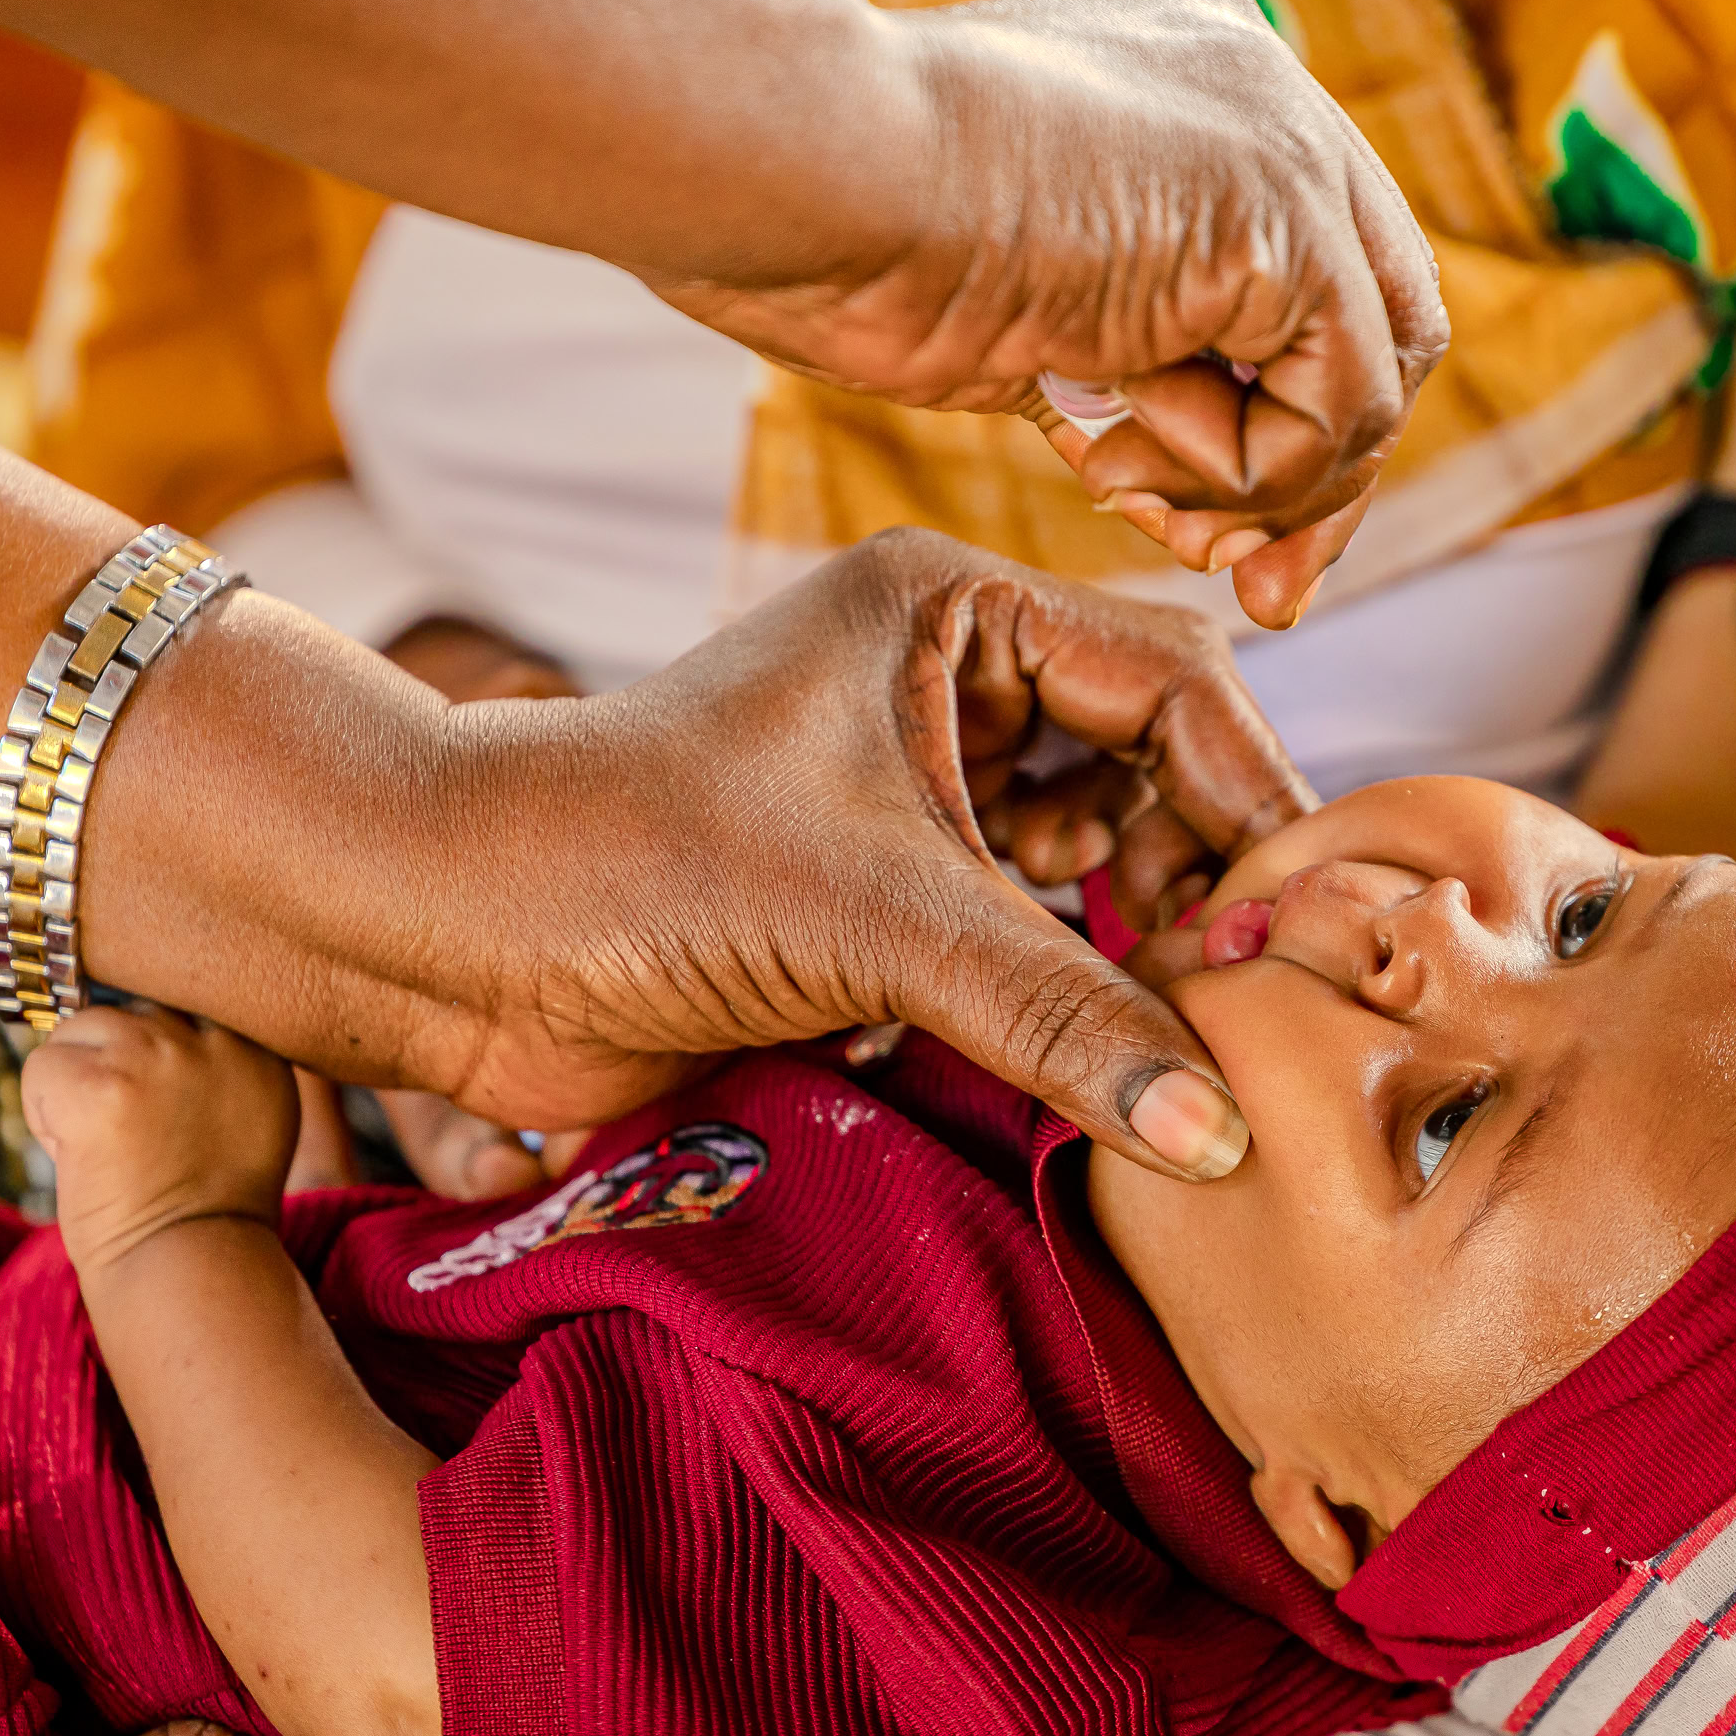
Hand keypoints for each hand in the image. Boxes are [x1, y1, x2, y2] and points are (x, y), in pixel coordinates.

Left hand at [21, 1008, 300, 1276]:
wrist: (188, 1276)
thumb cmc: (206, 1211)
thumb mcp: (247, 1119)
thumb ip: (218, 1061)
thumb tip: (150, 1020)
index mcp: (256, 1048)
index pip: (182, 1007)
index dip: (156, 1063)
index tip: (162, 1121)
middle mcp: (214, 1041)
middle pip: (133, 1012)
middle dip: (116, 1065)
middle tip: (130, 1139)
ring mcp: (159, 1057)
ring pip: (82, 1028)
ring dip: (76, 1081)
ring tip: (102, 1146)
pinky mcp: (103, 1086)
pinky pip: (43, 1064)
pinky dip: (42, 1111)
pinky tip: (75, 1154)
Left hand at [331, 530, 1307, 1179]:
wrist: (439, 943)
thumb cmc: (628, 861)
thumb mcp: (876, 920)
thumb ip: (1059, 1014)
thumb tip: (1214, 1128)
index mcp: (951, 608)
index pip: (1176, 681)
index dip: (1252, 800)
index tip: (1297, 926)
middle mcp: (944, 680)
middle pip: (1152, 768)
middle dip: (1201, 879)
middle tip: (1245, 997)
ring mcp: (912, 787)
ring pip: (1097, 858)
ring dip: (1139, 946)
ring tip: (1183, 1039)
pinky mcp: (878, 893)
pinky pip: (1027, 933)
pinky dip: (1070, 992)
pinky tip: (1101, 1057)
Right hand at [657, 0, 1447, 630]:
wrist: (789, 161)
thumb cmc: (834, 232)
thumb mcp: (1020, 308)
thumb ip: (1129, 369)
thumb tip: (1219, 509)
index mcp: (1192, 82)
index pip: (1308, 277)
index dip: (1279, 425)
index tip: (1214, 540)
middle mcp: (1264, 88)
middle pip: (1375, 324)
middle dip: (1316, 482)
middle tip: (1260, 594)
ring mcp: (1287, 139)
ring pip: (1374, 372)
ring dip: (1259, 484)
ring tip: (1115, 484)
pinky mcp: (1288, 213)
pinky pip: (1342, 406)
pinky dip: (1246, 476)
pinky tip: (1112, 456)